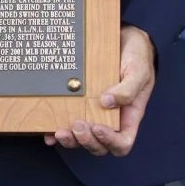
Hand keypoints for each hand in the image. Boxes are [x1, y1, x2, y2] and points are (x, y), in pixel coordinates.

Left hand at [49, 25, 153, 155]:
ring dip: (71, 140)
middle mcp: (109, 118)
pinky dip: (55, 132)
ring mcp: (91, 112)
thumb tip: (106, 103)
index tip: (98, 126)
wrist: (123, 40)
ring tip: (60, 132)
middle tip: (77, 124)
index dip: (110, 142)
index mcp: (128, 116)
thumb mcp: (138, 72)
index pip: (122, 142)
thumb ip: (127, 89)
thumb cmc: (135, 58)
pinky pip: (65, 123)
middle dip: (87, 141)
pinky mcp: (76, 103)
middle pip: (99, 145)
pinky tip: (47, 133)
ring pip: (81, 138)